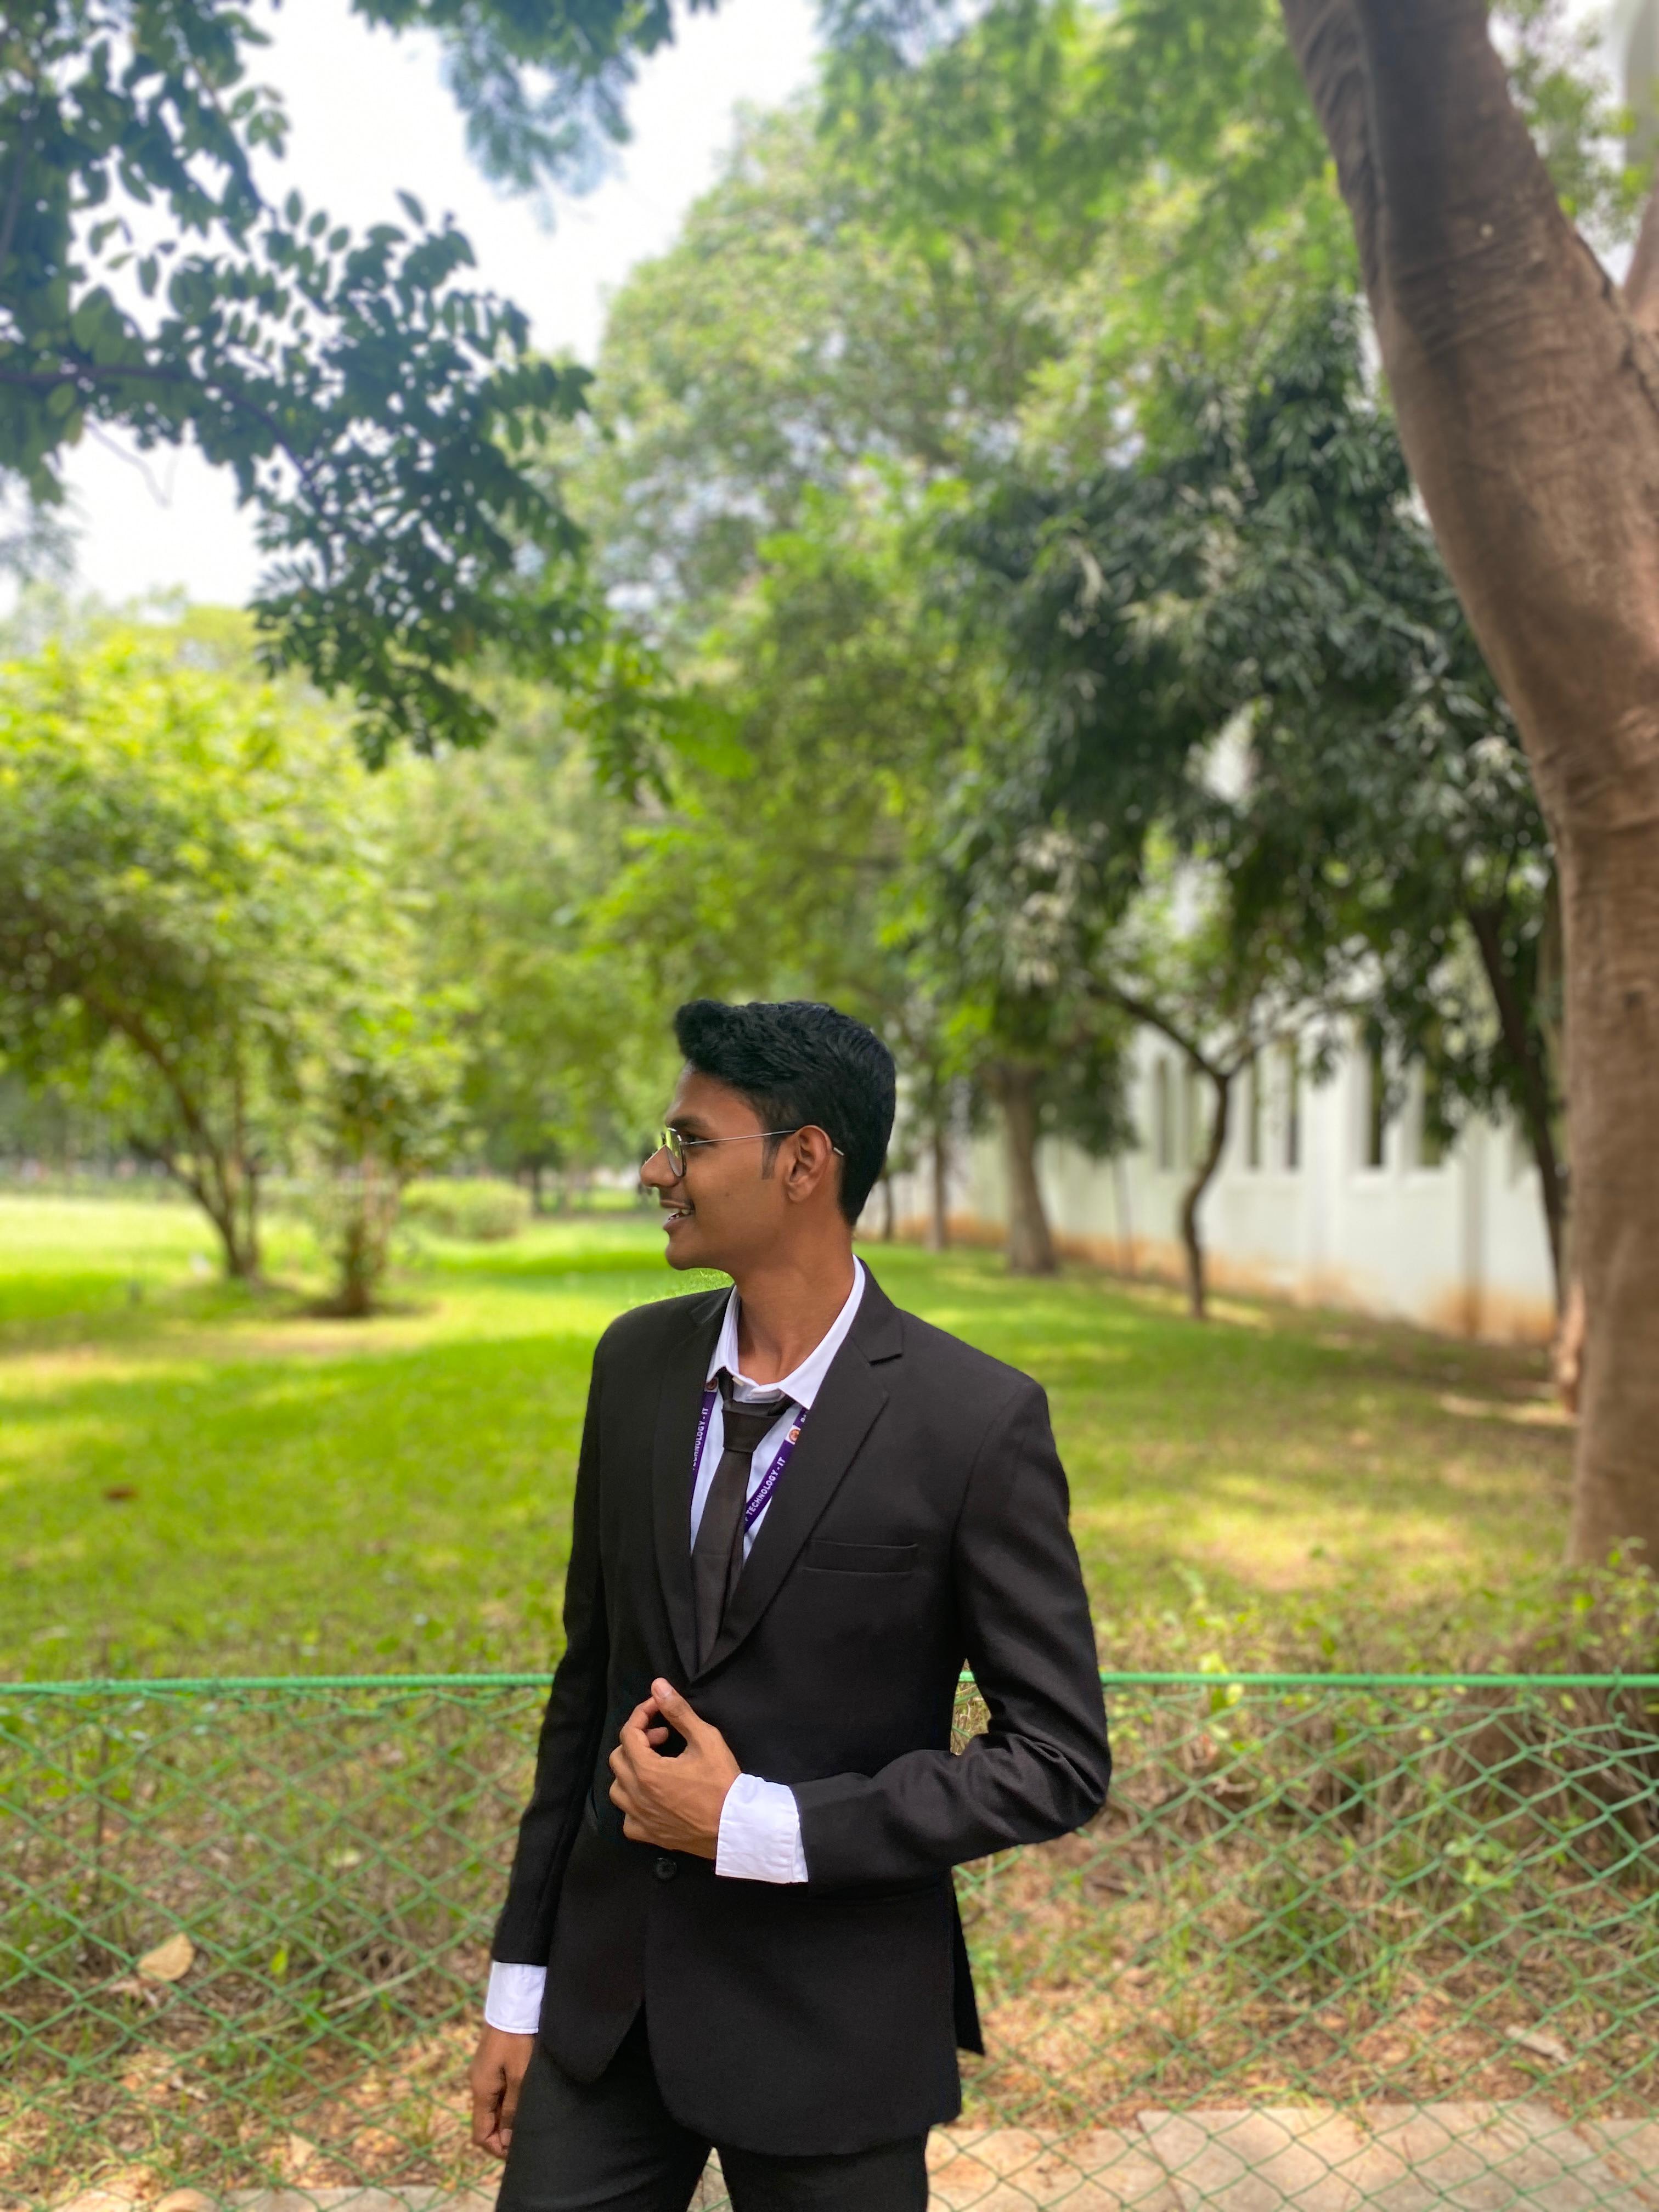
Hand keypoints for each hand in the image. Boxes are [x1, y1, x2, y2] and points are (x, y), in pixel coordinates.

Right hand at [469, 2024, 533, 2159]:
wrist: (514, 2003)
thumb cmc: (519, 2038)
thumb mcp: (521, 2076)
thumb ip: (513, 2109)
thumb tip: (506, 2139)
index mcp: (481, 2090)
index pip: (481, 2134)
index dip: (497, 2148)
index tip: (517, 2152)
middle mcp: (477, 2084)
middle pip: (486, 2122)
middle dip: (503, 2135)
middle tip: (528, 2136)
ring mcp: (483, 2073)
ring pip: (492, 2108)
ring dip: (506, 2118)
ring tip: (528, 2119)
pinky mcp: (491, 2063)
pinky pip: (496, 2092)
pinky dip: (507, 2102)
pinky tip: (523, 2099)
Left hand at [608, 1677, 739, 1857]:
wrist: (736, 1825)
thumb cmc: (722, 1781)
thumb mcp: (705, 1739)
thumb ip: (678, 1711)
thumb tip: (657, 1686)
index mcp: (647, 1771)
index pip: (629, 1733)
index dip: (642, 1715)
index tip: (659, 1709)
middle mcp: (636, 1796)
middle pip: (618, 1758)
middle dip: (637, 1740)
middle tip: (663, 1737)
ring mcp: (640, 1819)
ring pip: (617, 1790)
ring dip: (631, 1772)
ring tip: (655, 1766)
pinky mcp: (649, 1836)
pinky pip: (627, 1820)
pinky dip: (633, 1806)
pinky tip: (652, 1799)